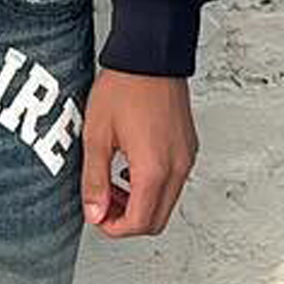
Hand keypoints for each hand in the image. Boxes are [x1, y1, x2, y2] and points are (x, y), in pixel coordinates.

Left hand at [80, 67, 197, 237]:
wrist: (149, 55)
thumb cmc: (124, 87)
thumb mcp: (97, 134)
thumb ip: (94, 179)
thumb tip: (94, 212)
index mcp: (154, 170)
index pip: (140, 223)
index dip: (114, 228)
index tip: (97, 214)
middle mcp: (177, 167)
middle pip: (156, 220)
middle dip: (127, 219)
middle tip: (103, 199)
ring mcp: (186, 157)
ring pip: (166, 201)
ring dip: (140, 202)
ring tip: (113, 180)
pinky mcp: (188, 146)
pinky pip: (173, 180)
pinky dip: (153, 184)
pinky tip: (130, 165)